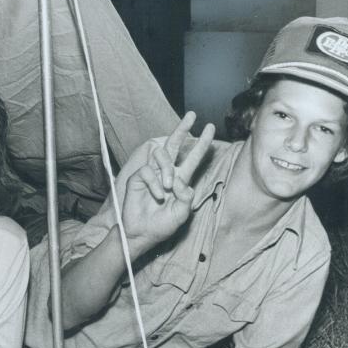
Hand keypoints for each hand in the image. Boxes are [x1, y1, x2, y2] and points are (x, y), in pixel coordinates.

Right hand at [122, 113, 215, 257]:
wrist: (142, 233)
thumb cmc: (162, 226)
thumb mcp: (181, 214)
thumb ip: (186, 197)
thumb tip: (179, 180)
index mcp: (180, 181)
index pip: (192, 158)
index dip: (201, 144)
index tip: (210, 128)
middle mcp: (166, 173)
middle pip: (174, 145)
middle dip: (183, 129)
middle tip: (192, 114)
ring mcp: (152, 174)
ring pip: (161, 155)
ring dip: (167, 171)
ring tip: (168, 188)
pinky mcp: (138, 177)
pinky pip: (148, 171)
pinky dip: (154, 184)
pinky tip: (156, 196)